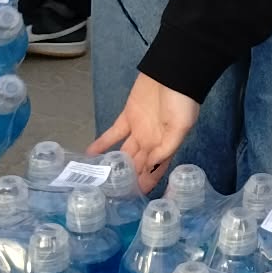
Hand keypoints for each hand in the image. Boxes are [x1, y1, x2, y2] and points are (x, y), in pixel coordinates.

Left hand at [91, 74, 200, 192]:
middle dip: (125, 179)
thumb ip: (165, 147)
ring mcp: (138, 130)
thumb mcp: (181, 126)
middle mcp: (151, 142)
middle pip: (136, 165)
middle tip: (108, 194)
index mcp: (165, 146)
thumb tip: (149, 166)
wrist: (173, 73)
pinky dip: (101, 144)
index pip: (153, 171)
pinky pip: (112, 134)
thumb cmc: (181, 101)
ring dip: (112, 164)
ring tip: (97, 178)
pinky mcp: (127, 117)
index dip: (144, 184)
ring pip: (123, 153)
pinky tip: (90, 155)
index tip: (132, 199)